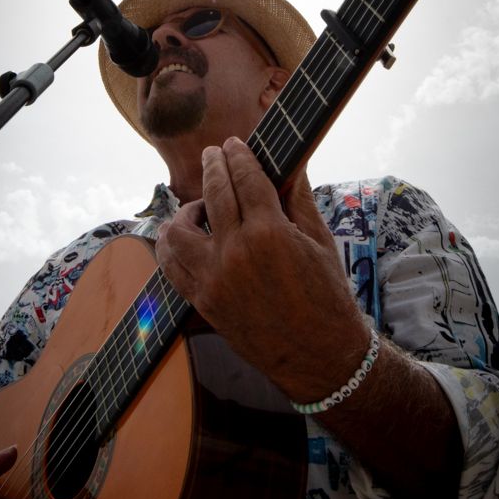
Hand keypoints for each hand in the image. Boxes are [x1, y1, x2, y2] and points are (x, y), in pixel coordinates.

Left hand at [154, 137, 370, 403]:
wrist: (319, 355)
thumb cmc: (328, 297)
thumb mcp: (320, 242)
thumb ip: (298, 199)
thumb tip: (291, 164)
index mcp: (269, 233)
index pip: (245, 178)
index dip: (238, 156)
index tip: (233, 144)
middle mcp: (235, 252)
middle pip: (212, 194)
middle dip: (212, 166)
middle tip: (213, 155)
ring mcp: (214, 279)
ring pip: (176, 231)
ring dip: (184, 211)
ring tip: (199, 208)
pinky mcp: (203, 302)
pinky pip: (170, 268)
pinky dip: (171, 248)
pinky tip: (184, 240)